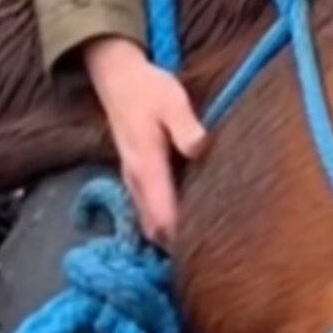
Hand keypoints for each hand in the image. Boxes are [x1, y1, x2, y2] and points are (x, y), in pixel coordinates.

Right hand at [84, 37, 206, 243]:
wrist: (116, 78)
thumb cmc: (149, 90)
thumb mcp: (173, 101)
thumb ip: (187, 128)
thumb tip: (201, 150)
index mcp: (147, 168)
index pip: (163, 219)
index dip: (184, 240)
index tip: (212, 251)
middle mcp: (136, 182)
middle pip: (156, 230)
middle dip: (180, 246)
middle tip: (216, 253)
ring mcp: (132, 181)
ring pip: (150, 223)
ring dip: (172, 236)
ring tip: (207, 243)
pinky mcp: (135, 176)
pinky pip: (148, 210)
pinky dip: (165, 221)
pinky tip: (191, 220)